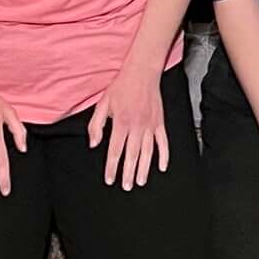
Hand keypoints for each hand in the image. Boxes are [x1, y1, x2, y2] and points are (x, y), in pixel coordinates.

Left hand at [87, 67, 169, 190]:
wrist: (142, 72)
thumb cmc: (121, 87)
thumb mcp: (102, 103)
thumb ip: (96, 125)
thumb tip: (93, 144)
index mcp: (120, 122)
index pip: (115, 150)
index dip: (112, 167)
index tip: (110, 179)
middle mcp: (136, 126)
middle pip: (132, 155)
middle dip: (128, 173)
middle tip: (127, 186)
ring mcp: (150, 125)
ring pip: (147, 152)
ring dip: (144, 169)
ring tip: (141, 181)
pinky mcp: (160, 123)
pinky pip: (163, 142)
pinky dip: (164, 155)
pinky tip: (162, 167)